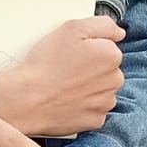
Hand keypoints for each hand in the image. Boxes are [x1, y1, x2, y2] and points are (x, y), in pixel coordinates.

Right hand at [0, 16, 124, 136]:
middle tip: (66, 69)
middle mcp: (115, 81)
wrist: (26, 99)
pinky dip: (83, 105)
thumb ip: (102, 25)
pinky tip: (67, 100)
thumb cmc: (46, 64)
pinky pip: (93, 109)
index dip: (89, 48)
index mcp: (112, 56)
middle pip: (107, 69)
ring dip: (88, 87)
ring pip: (102, 90)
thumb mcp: (72, 29)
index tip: (72, 53)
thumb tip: (119, 33)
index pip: (108, 47)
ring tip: (64, 85)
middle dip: (91, 68)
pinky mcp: (95, 121)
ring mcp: (105, 103)